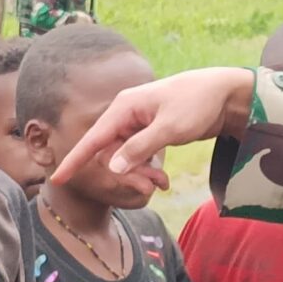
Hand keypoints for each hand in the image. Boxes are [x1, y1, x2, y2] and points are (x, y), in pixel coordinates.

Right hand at [46, 66, 255, 193]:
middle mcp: (125, 115)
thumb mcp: (170, 128)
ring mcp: (137, 124)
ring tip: (162, 183)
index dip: (75, 160)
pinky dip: (147, 170)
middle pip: (110, 154)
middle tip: (151, 188)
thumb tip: (112, 168)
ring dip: (140, 175)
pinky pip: (137, 157)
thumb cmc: (197, 103)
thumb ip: (140, 148)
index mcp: (124, 108)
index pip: (93, 138)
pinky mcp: (149, 133)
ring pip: (124, 159)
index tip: (58, 178)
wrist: (224, 94)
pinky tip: (162, 179)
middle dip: (126, 174)